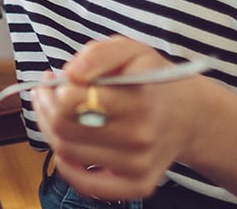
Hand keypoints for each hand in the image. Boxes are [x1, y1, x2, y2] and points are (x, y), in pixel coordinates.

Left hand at [31, 36, 218, 199]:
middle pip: (64, 128)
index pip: (71, 101)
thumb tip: (71, 74)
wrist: (189, 114)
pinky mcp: (138, 186)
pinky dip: (67, 167)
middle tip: (48, 94)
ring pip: (67, 153)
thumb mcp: (131, 50)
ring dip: (51, 131)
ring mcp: (139, 166)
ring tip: (57, 113)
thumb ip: (98, 54)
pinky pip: (86, 186)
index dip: (53, 89)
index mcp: (138, 101)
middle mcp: (140, 137)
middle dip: (46, 108)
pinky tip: (67, 146)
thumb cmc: (152, 80)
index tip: (54, 79)